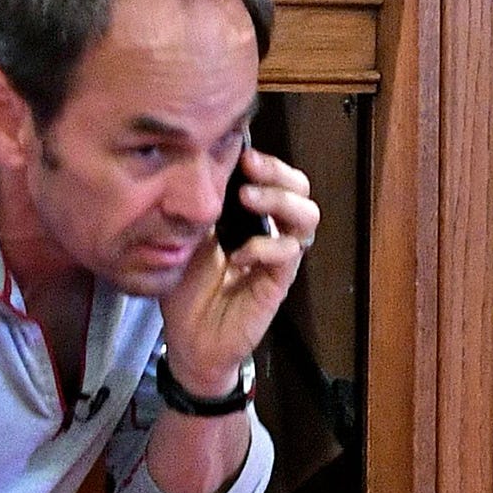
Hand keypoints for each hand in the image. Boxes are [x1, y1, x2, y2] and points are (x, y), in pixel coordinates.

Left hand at [162, 145, 318, 388]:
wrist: (189, 341)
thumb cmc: (187, 288)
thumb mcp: (186, 239)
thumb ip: (200, 208)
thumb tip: (201, 167)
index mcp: (252, 217)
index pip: (276, 176)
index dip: (266, 160)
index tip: (241, 152)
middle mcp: (272, 232)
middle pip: (301, 189)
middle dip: (278, 172)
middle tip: (249, 168)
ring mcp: (279, 258)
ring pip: (306, 217)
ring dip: (280, 201)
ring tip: (249, 199)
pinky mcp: (279, 283)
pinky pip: (289, 255)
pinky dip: (266, 247)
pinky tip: (240, 255)